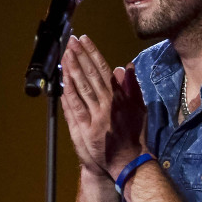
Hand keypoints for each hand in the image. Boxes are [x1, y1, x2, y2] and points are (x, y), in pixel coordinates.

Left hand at [62, 35, 146, 178]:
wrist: (129, 161)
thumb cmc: (134, 136)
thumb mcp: (139, 108)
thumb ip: (132, 87)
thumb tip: (125, 67)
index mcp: (119, 97)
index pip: (103, 70)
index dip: (93, 53)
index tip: (85, 40)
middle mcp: (107, 104)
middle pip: (91, 75)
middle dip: (80, 57)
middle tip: (71, 41)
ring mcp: (96, 117)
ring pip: (82, 89)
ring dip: (72, 70)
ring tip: (65, 55)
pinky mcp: (87, 130)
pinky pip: (76, 108)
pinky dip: (69, 94)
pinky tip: (62, 81)